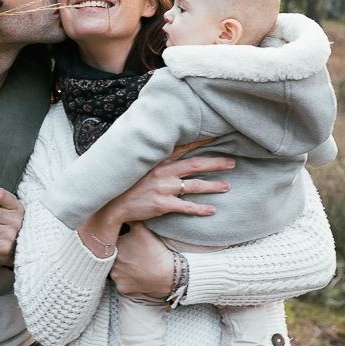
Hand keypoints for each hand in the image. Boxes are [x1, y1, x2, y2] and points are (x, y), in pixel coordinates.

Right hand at [80, 154, 234, 258]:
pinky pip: (187, 206)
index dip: (201, 141)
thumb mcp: (137, 165)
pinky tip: (212, 210)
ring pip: (195, 186)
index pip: (183, 147)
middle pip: (196, 165)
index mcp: (158, 160)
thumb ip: (151, 156)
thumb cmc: (125, 184)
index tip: (217, 135)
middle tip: (232, 162)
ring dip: (213, 186)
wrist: (112, 204)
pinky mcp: (163, 204)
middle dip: (216, 163)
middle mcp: (163, 172)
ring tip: (227, 186)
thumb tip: (161, 146)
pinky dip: (200, 209)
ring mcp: (164, 188)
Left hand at [111, 222, 175, 298]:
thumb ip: (128, 218)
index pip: (112, 241)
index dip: (120, 241)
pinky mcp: (121, 287)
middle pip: (112, 256)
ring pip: (115, 269)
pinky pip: (121, 282)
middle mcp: (111, 263)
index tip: (128, 242)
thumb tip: (120, 210)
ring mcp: (116, 277)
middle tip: (132, 253)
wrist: (168, 273)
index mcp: (114, 247)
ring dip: (122, 266)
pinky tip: (136, 274)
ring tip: (135, 263)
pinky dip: (127, 279)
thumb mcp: (141, 228)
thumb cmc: (155, 249)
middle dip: (120, 254)